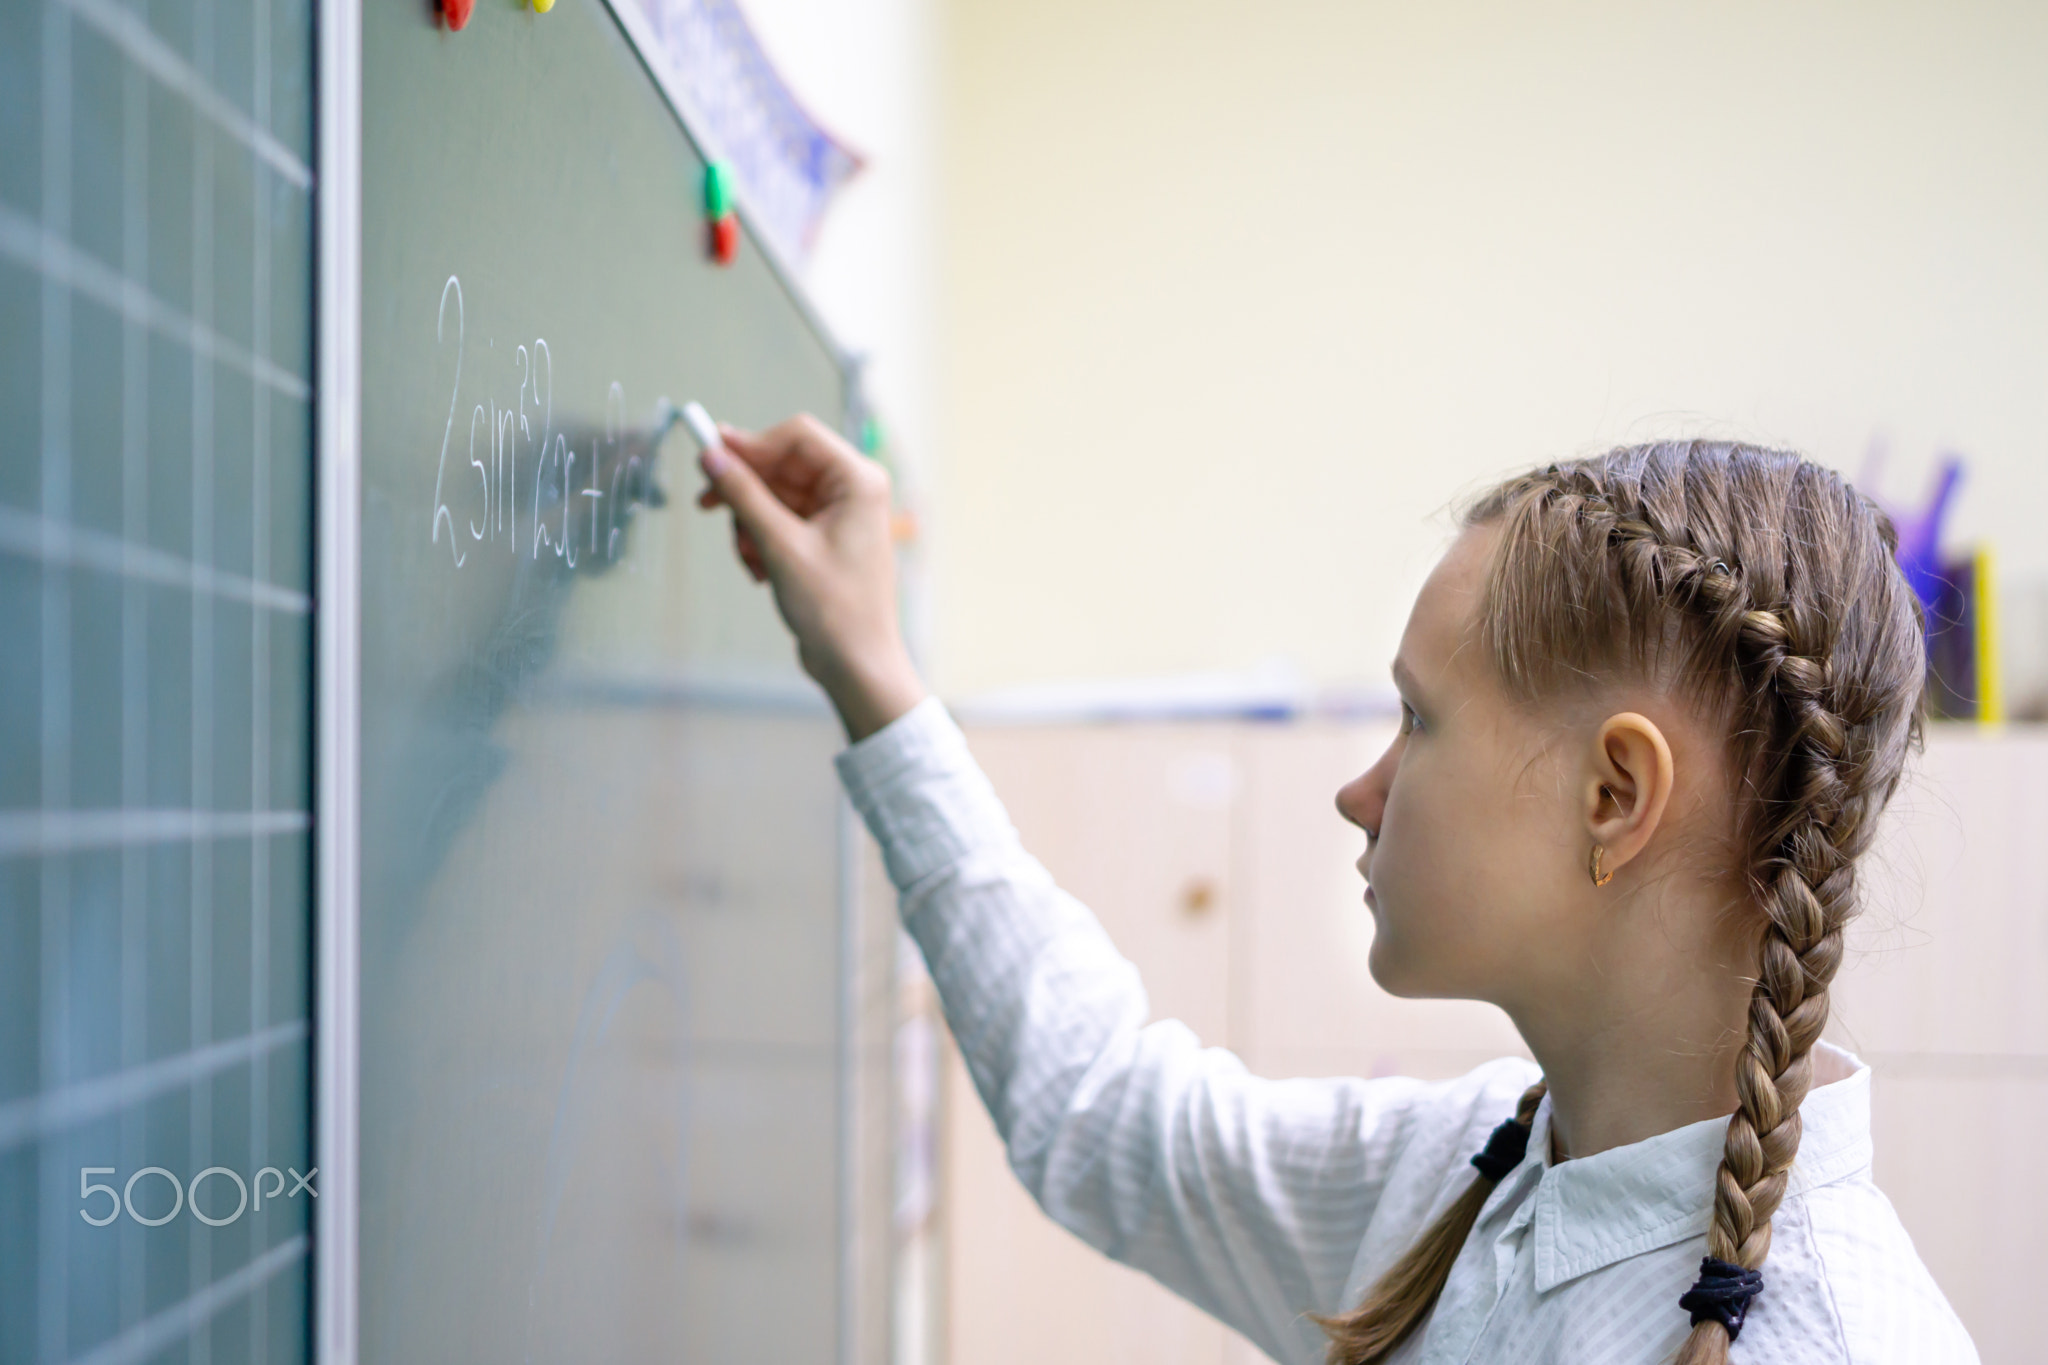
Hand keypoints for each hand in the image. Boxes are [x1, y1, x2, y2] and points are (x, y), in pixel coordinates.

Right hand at [694, 414, 926, 740]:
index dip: (751, 443)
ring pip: (773, 495)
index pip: (797, 436)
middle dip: (745, 492)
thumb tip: (712, 455)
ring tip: (751, 559)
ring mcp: (838, 515)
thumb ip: (744, 495)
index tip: (711, 455)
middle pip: (781, 464)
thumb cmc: (835, 610)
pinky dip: (761, 541)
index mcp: (858, 481)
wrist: (855, 663)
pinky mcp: (822, 538)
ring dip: (750, 524)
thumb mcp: (780, 546)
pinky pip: (779, 520)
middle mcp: (852, 490)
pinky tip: (760, 572)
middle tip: (707, 505)